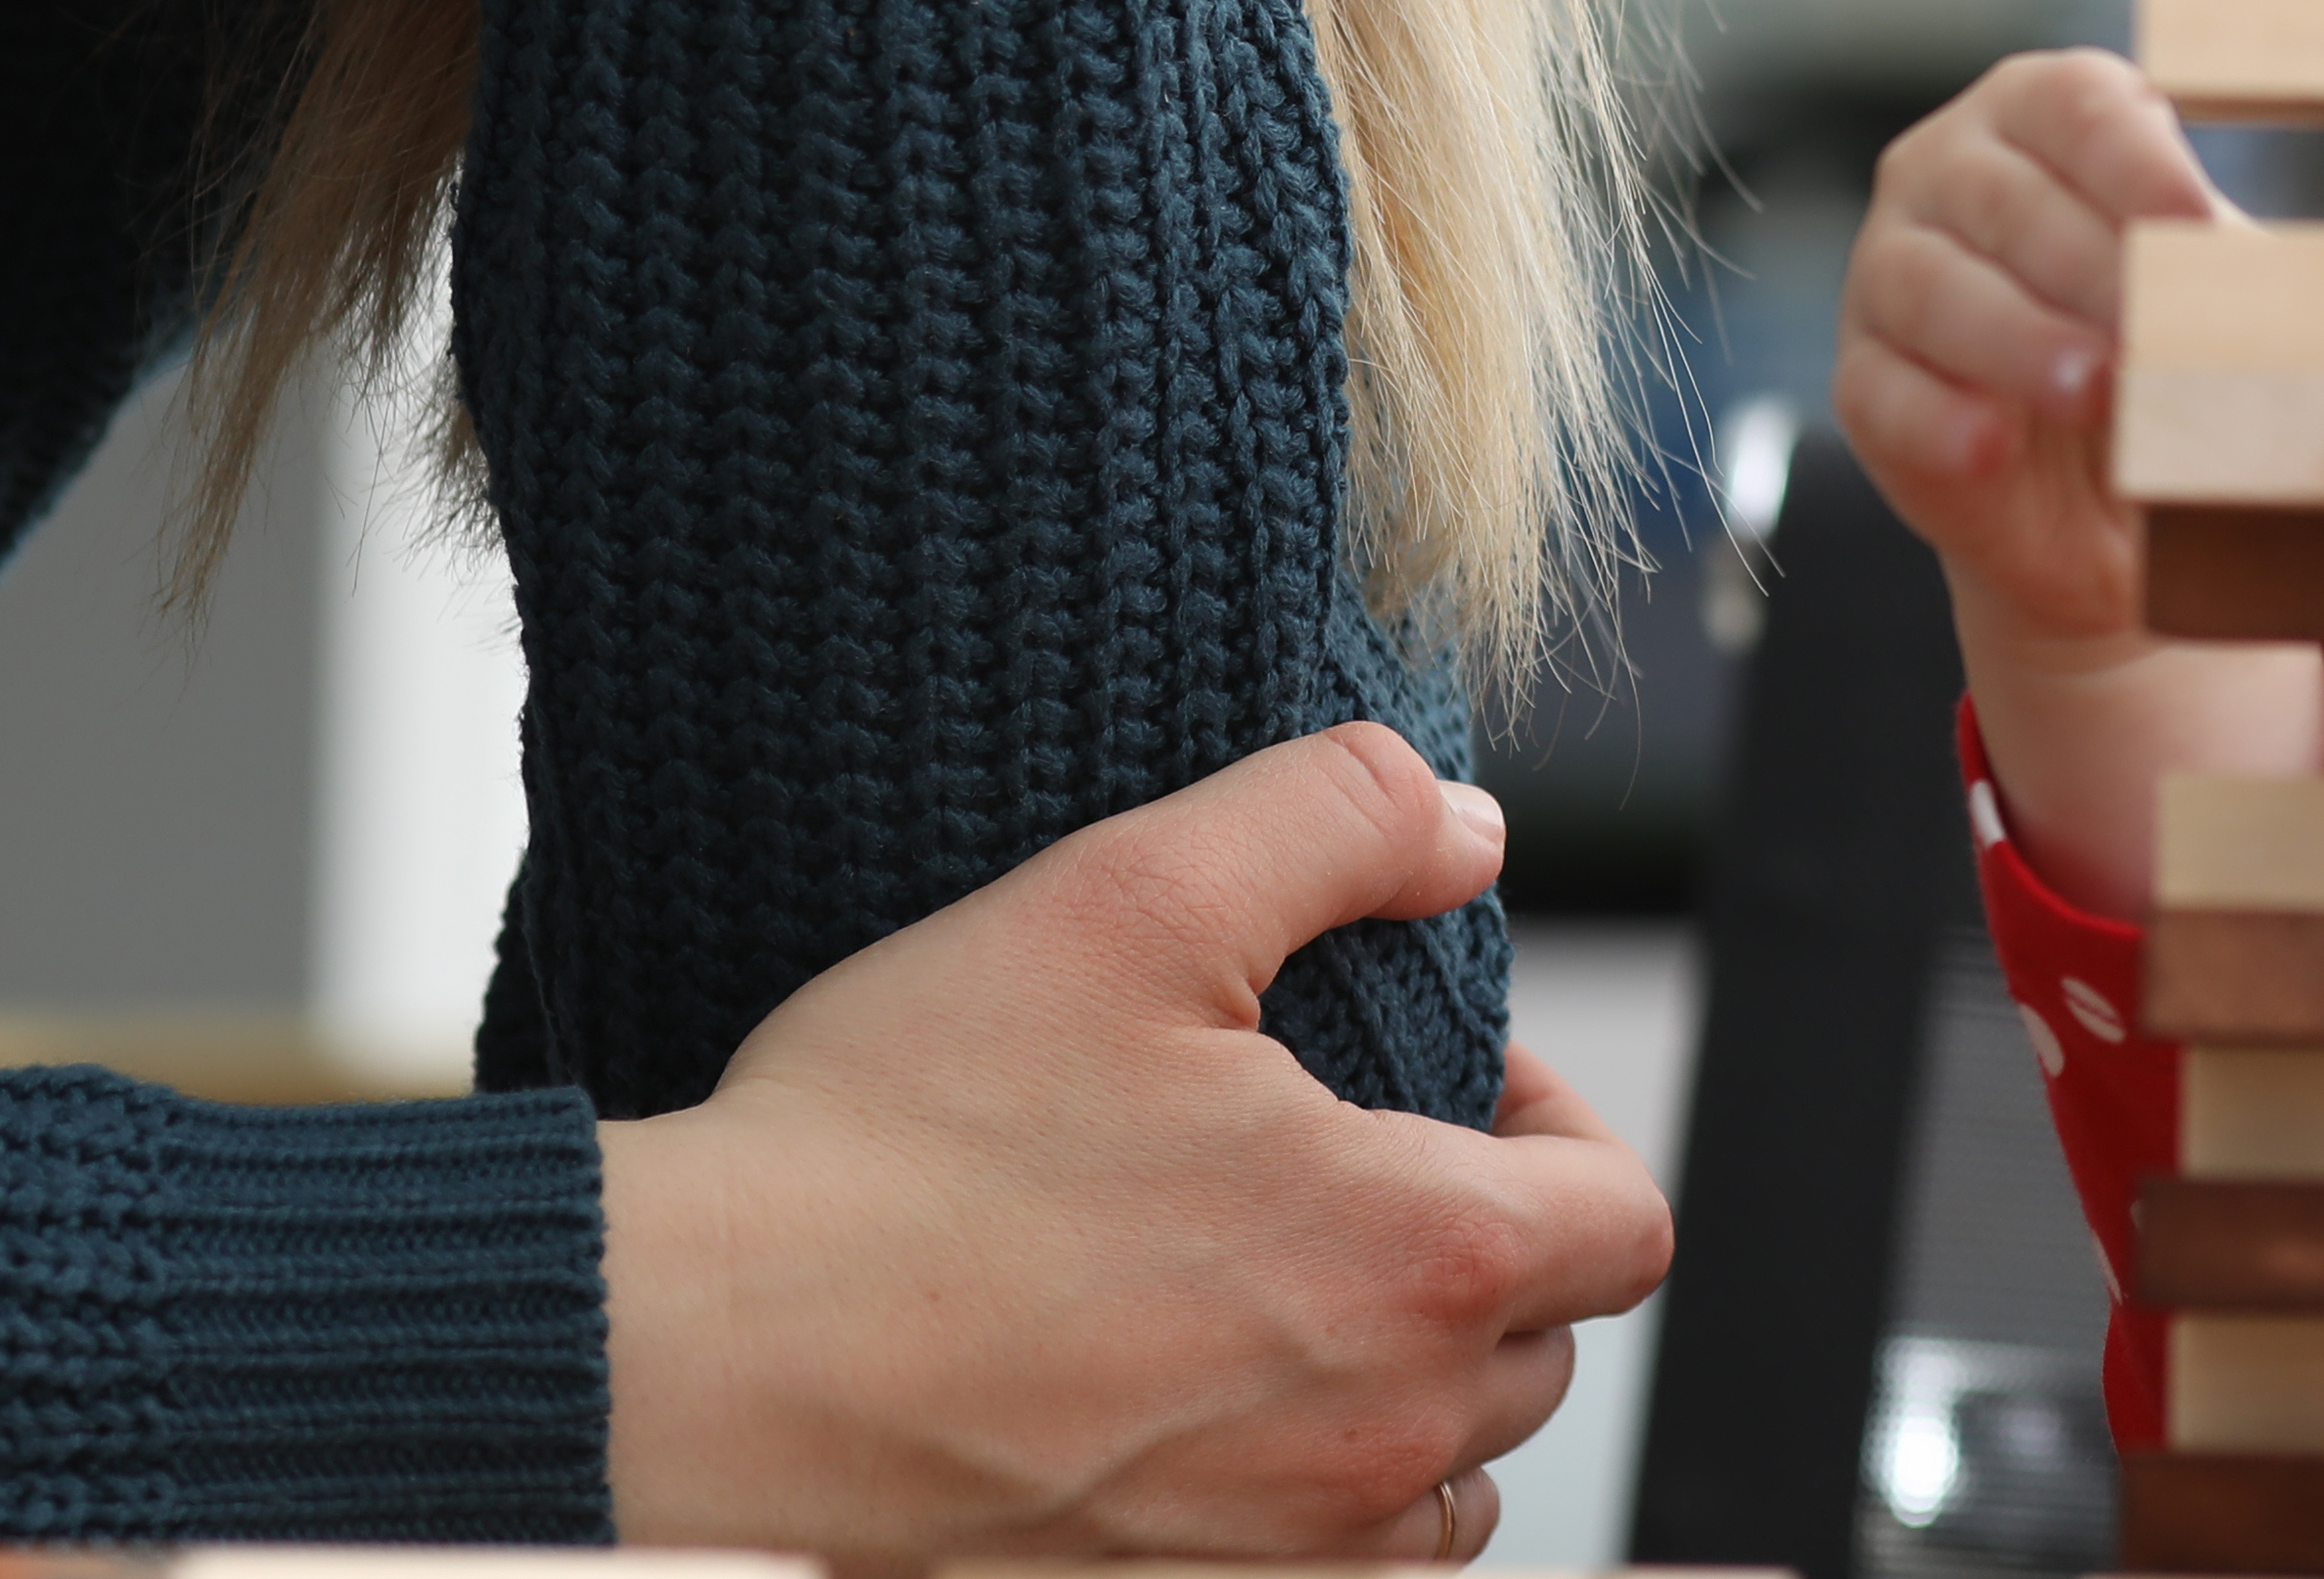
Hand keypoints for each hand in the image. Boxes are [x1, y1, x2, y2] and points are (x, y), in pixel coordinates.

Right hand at [600, 720, 1668, 1557]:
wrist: (702, 1362)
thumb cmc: (901, 1142)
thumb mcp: (1129, 899)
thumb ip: (1336, 820)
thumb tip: (1467, 829)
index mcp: (1415, 1260)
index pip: (1620, 1221)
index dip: (1561, 1123)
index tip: (1448, 1077)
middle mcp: (1381, 1442)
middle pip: (1540, 1353)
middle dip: (1483, 1243)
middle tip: (1335, 1158)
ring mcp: (1279, 1560)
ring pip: (1443, 1486)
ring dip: (1406, 1389)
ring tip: (1271, 1286)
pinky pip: (1325, 1574)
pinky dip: (1307, 1498)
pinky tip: (1193, 1403)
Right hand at [1835, 50, 2226, 651]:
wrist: (2100, 502)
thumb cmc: (2165, 350)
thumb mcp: (2210, 298)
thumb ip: (2235, 271)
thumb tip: (2294, 276)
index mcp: (2041, 113)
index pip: (2078, 108)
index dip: (2137, 163)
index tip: (2195, 227)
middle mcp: (1946, 170)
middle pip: (2008, 198)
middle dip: (2092, 266)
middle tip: (2157, 330)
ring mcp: (1887, 271)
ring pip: (1933, 286)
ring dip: (2019, 339)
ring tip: (2097, 389)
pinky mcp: (1862, 379)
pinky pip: (1881, 390)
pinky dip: (1938, 419)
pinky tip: (1992, 445)